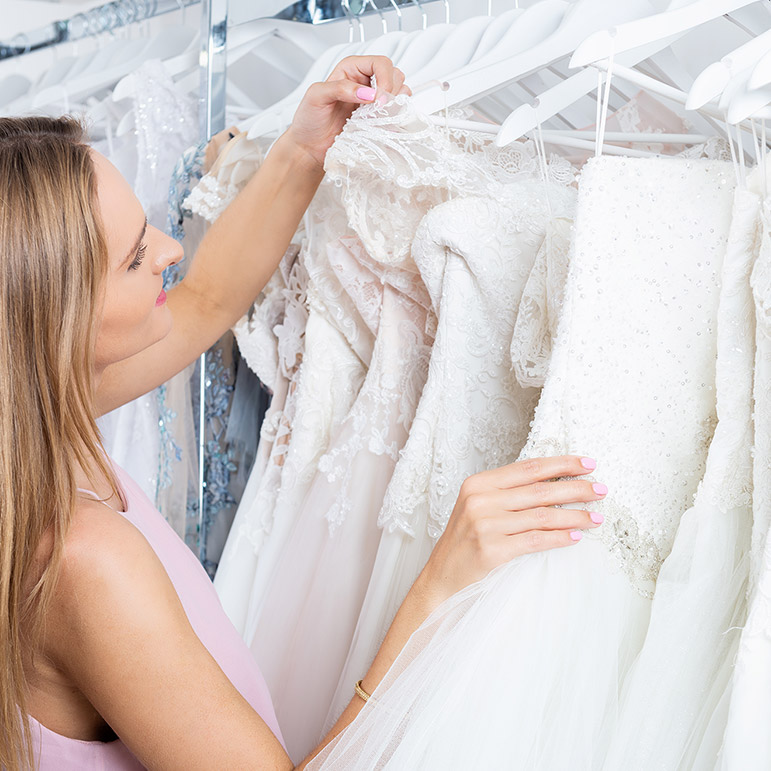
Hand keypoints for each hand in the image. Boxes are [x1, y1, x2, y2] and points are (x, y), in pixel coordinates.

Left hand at [284, 55, 409, 168]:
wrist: (310, 147)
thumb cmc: (309, 121)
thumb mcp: (316, 96)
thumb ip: (339, 88)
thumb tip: (368, 93)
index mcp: (351, 69)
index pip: (380, 63)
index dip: (385, 79)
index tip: (379, 100)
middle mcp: (365, 82)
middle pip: (395, 75)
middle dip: (392, 92)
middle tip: (378, 111)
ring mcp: (373, 101)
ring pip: (400, 92)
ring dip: (395, 105)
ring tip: (378, 119)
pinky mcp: (377, 119)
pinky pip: (397, 113)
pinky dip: (395, 118)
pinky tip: (381, 126)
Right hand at [419, 456, 606, 603]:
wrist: (441, 576)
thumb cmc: (465, 541)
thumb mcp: (480, 507)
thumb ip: (509, 494)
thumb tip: (556, 483)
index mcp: (479, 483)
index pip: (529, 468)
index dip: (562, 464)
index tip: (588, 464)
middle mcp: (480, 499)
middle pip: (540, 490)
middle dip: (576, 489)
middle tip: (601, 490)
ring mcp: (484, 524)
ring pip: (542, 515)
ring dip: (575, 516)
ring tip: (596, 517)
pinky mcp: (491, 549)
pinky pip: (536, 540)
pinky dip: (559, 538)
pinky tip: (576, 536)